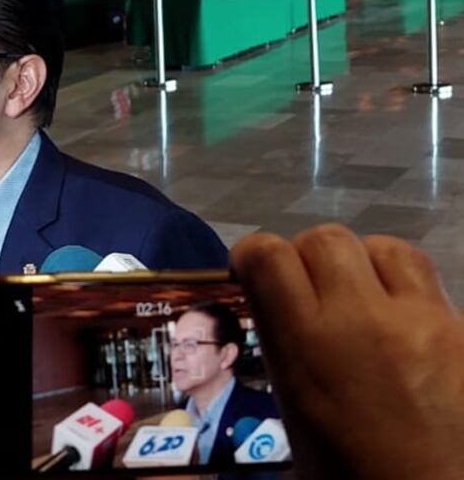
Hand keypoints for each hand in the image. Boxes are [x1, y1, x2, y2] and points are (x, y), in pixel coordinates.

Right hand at [231, 224, 463, 479]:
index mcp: (307, 345)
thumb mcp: (295, 411)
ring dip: (362, 262)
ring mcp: (419, 319)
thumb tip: (275, 304)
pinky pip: (427, 280)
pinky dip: (405, 288)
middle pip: (324, 239)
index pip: (267, 255)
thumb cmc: (350, 472)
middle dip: (307, 257)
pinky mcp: (462, 328)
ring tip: (361, 295)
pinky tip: (402, 320)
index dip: (253, 255)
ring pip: (381, 246)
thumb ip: (285, 347)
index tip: (253, 272)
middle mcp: (360, 318)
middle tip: (308, 290)